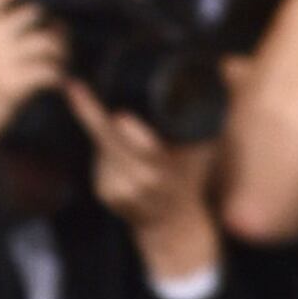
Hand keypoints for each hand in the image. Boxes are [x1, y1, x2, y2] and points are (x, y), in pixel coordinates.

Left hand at [70, 82, 222, 280]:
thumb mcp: (203, 150)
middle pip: (111, 142)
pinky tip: (116, 155)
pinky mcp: (107, 196)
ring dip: (100, 133)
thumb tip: (223, 71)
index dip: (131, 132)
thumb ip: (203, 117)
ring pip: (102, 150)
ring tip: (114, 126)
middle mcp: (146, 184)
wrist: (175, 226)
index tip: (120, 114)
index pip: (147, 148)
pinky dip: (102, 154)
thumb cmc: (189, 179)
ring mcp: (124, 193)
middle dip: (90, 112)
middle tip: (74, 86)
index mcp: (170, 171)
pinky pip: (97, 164)